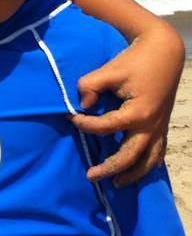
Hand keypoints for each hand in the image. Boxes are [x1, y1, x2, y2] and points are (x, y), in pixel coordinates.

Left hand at [74, 34, 181, 185]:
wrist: (164, 52)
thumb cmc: (134, 61)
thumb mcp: (109, 70)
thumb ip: (90, 86)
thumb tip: (83, 105)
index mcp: (137, 113)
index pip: (105, 128)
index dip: (85, 124)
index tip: (71, 117)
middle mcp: (151, 125)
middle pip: (130, 156)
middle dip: (110, 168)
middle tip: (90, 176)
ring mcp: (160, 127)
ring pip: (149, 160)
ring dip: (134, 173)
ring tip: (117, 183)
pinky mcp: (163, 125)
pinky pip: (158, 151)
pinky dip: (148, 164)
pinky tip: (138, 170)